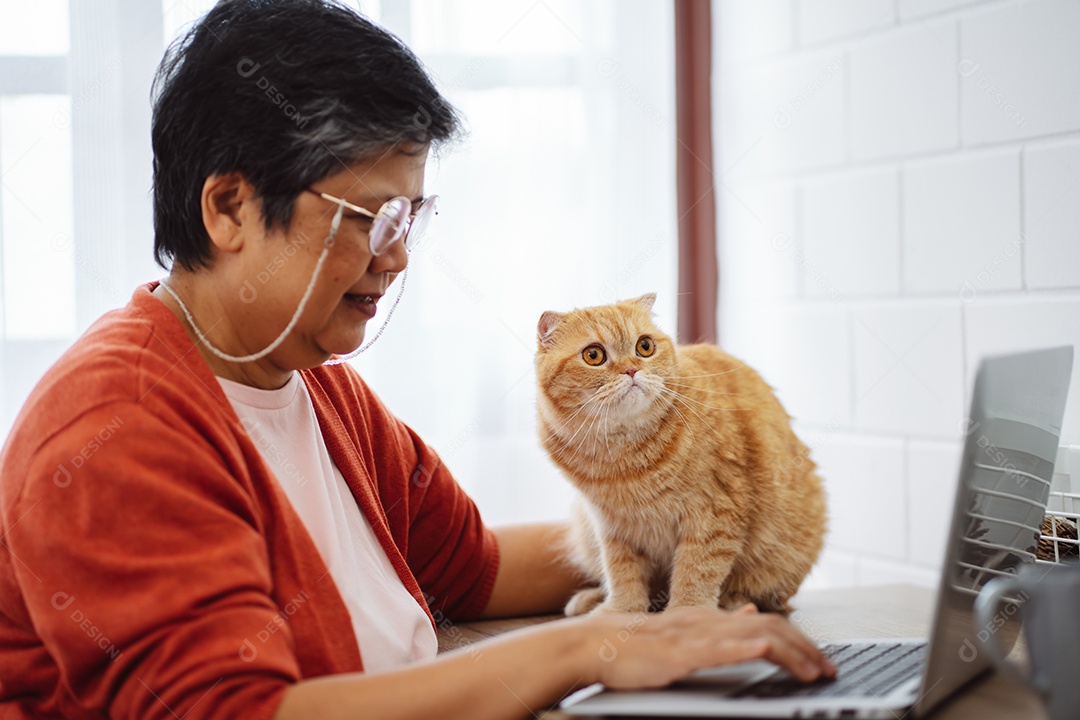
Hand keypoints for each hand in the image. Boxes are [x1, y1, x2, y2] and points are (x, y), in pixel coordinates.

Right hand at [580, 604, 835, 689]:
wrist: (596, 643)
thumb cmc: (634, 645)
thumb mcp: (684, 631)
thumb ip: (719, 624)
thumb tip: (750, 614)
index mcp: (712, 617)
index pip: (767, 624)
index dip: (800, 641)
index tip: (822, 661)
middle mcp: (709, 620)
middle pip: (770, 628)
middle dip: (806, 650)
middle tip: (830, 671)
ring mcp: (695, 634)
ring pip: (753, 637)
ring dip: (789, 654)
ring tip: (813, 671)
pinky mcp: (679, 651)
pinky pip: (717, 648)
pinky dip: (744, 649)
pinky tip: (763, 654)